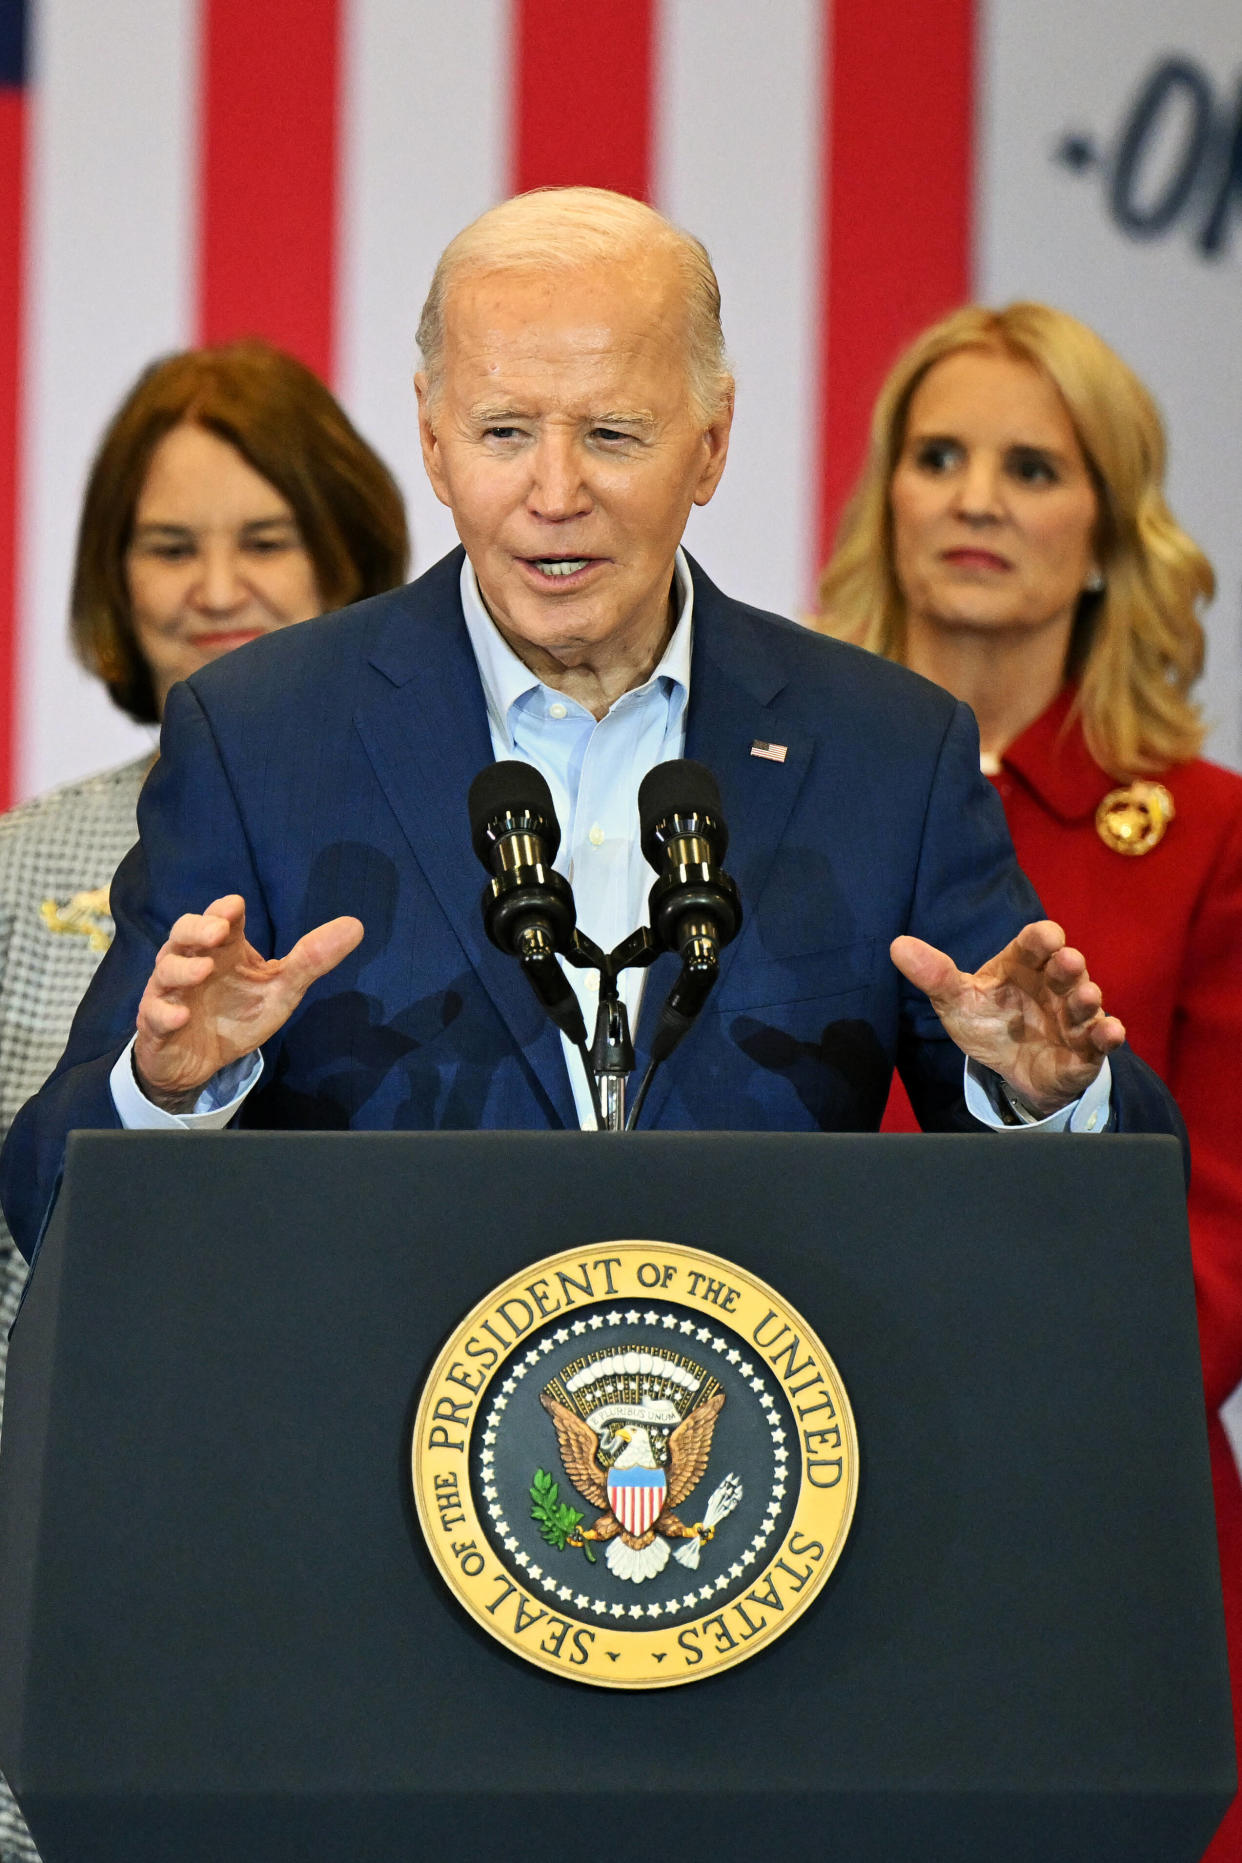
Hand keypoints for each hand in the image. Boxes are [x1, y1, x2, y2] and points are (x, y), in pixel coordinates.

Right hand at [133, 894, 362, 1109]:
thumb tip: (356, 926)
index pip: (219, 918)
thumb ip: (312, 959)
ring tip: (203, 970)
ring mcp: (171, 992)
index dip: (224, 910)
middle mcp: (192, 962)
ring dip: (182, 968)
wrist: (202, 1063)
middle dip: (197, 928)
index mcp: (223, 950)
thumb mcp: (281, 989)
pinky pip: (155, 1015)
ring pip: (166, 970)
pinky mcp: (157, 1024)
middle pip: (184, 933)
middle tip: (218, 931)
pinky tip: (182, 1017)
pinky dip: (166, 1014)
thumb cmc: (237, 1015)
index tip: (236, 907)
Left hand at [891, 919, 1124, 1118]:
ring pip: (1086, 1002)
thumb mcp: (957, 1001)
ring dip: (1086, 999)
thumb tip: (897, 945)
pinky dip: (1108, 1035)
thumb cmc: (989, 1022)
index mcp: (1023, 965)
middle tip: (1066, 963)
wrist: (1010, 1071)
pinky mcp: (1085, 1050)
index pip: (1037, 942)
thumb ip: (934, 976)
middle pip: (1066, 967)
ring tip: (1085, 997)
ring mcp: (1072, 1016)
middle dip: (1068, 965)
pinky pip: (1102, 1040)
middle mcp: (1053, 984)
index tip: (1044, 939)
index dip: (1042, 938)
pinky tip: (1109, 1032)